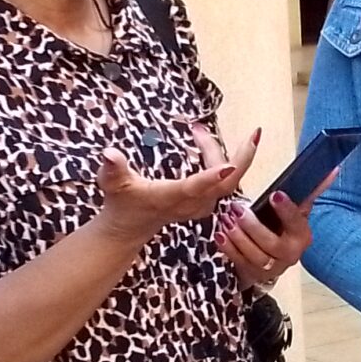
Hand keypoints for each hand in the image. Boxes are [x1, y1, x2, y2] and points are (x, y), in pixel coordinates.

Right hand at [97, 124, 262, 239]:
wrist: (129, 227)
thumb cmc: (122, 203)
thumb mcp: (112, 184)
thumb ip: (113, 169)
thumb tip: (109, 153)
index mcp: (173, 197)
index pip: (195, 187)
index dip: (211, 176)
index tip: (228, 165)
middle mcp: (192, 203)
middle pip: (225, 182)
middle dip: (240, 157)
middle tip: (251, 134)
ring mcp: (201, 205)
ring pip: (228, 182)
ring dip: (232, 156)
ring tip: (230, 134)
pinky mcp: (204, 203)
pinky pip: (226, 184)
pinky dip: (230, 165)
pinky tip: (222, 147)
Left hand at [215, 184, 320, 286]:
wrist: (273, 256)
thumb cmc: (283, 228)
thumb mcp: (296, 211)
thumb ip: (310, 191)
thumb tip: (332, 169)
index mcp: (302, 235)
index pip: (296, 223)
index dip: (287, 210)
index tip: (275, 194)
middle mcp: (290, 254)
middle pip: (273, 245)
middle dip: (254, 227)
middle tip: (237, 209)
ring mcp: (272, 267)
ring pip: (255, 256)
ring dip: (239, 238)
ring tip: (226, 220)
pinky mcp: (254, 274)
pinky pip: (240, 264)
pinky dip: (229, 249)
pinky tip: (220, 234)